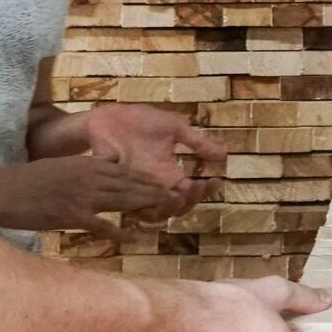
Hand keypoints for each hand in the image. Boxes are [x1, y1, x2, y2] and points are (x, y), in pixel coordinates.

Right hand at [0, 156, 172, 242]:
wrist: (6, 191)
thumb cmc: (31, 180)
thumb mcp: (63, 165)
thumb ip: (88, 166)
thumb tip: (111, 164)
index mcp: (86, 164)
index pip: (124, 170)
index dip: (146, 177)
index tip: (164, 182)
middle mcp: (89, 177)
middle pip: (129, 184)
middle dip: (153, 191)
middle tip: (175, 196)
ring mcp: (82, 197)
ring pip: (122, 201)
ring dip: (144, 206)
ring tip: (164, 211)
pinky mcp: (73, 216)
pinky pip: (102, 226)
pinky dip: (119, 233)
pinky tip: (133, 239)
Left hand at [83, 104, 225, 217]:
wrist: (107, 117)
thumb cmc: (140, 122)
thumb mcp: (174, 127)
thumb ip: (196, 142)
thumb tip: (223, 155)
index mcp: (168, 174)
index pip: (190, 193)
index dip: (205, 192)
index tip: (216, 181)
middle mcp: (153, 186)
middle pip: (175, 209)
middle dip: (190, 201)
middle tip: (197, 186)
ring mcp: (135, 188)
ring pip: (154, 214)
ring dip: (169, 206)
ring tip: (179, 193)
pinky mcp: (117, 186)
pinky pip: (129, 204)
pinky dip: (144, 204)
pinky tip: (155, 192)